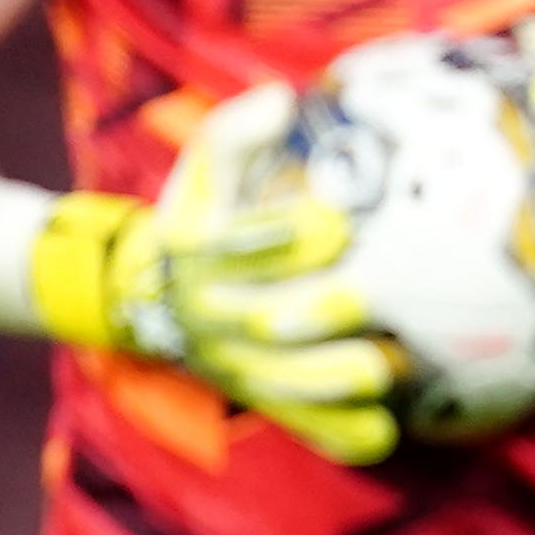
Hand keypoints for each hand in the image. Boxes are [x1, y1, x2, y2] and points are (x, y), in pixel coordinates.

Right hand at [30, 85, 406, 463]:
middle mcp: (210, 315)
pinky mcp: (256, 395)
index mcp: (196, 255)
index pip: (236, 247)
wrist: (149, 293)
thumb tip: (279, 101)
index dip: (283, 238)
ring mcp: (232, 364)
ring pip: (278, 385)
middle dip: (318, 312)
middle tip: (370, 297)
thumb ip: (236, 133)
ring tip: (385, 368)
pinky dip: (335, 432)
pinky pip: (294, 422)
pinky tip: (382, 433)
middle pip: (262, 323)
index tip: (336, 223)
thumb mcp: (205, 169)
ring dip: (333, 380)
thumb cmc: (201, 214)